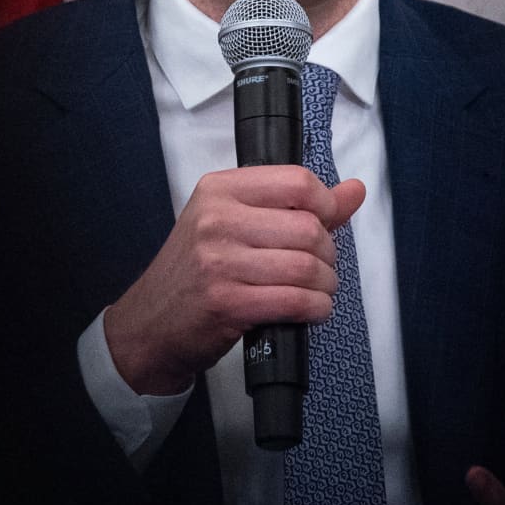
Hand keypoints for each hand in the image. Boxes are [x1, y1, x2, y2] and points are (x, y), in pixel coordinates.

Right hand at [104, 166, 366, 393]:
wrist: (150, 323)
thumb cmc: (196, 271)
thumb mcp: (236, 224)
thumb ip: (297, 206)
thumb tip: (354, 190)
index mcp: (219, 190)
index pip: (296, 181)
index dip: (327, 204)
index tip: (327, 223)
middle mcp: (216, 220)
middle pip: (308, 227)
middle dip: (328, 254)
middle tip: (320, 268)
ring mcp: (218, 261)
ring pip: (306, 265)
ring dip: (325, 285)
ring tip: (316, 291)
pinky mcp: (226, 302)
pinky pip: (294, 300)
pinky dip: (315, 308)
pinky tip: (310, 310)